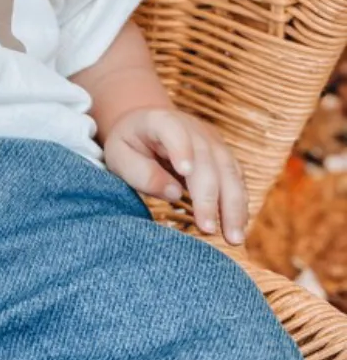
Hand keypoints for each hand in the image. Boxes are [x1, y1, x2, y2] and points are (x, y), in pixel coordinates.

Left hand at [103, 107, 247, 245]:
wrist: (146, 126)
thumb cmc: (130, 145)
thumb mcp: (119, 156)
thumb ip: (140, 172)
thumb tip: (173, 192)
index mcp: (159, 121)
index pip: (173, 131)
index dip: (181, 149)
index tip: (184, 172)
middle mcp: (191, 128)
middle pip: (207, 159)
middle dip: (209, 195)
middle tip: (208, 229)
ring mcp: (211, 140)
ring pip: (229, 171)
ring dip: (234, 205)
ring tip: (233, 237)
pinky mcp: (223, 156)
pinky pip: (237, 179)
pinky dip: (239, 203)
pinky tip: (237, 227)